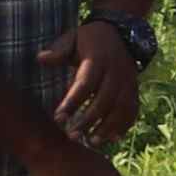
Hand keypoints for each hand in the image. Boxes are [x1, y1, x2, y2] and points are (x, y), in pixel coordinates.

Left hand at [46, 22, 141, 150]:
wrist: (121, 32)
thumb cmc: (89, 39)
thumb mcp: (72, 38)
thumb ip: (58, 50)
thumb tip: (40, 58)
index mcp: (98, 59)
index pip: (86, 83)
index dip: (73, 102)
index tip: (58, 118)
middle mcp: (117, 71)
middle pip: (104, 99)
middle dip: (89, 119)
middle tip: (73, 135)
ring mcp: (129, 81)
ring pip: (121, 107)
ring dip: (108, 126)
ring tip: (93, 142)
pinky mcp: (135, 88)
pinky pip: (133, 109)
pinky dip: (125, 124)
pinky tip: (113, 139)